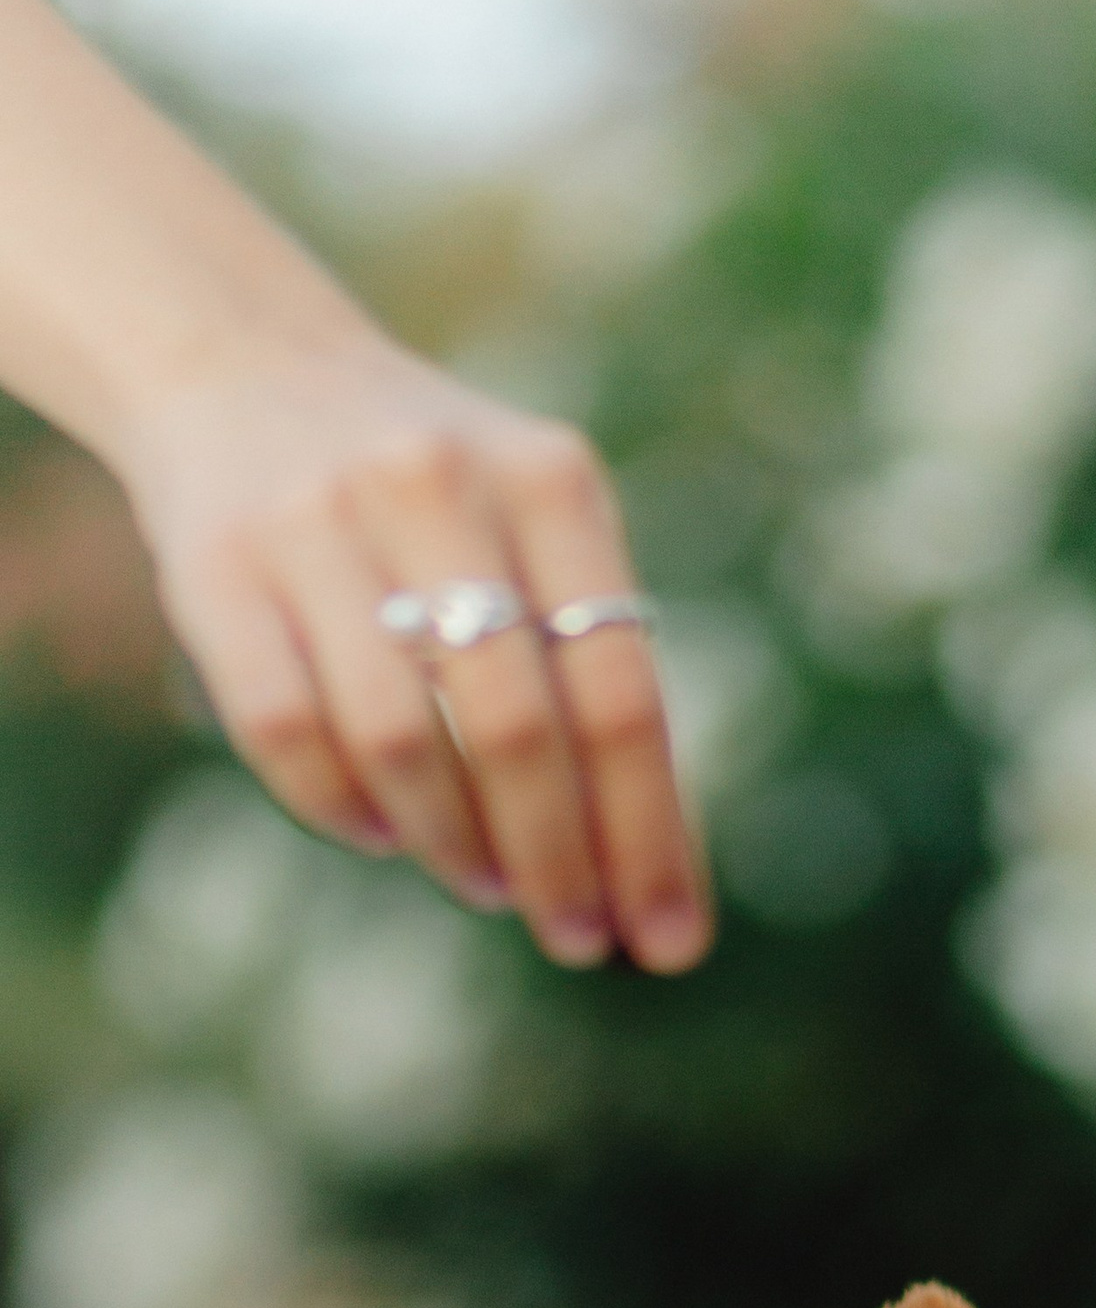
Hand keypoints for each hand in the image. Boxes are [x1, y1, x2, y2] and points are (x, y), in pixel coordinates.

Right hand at [106, 335, 713, 973]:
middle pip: (517, 728)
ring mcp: (315, 519)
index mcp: (549, 481)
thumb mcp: (543, 540)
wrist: (249, 364)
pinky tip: (383, 834)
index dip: (648, 835)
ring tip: (485, 880)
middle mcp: (435, 485)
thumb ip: (602, 681)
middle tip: (578, 937)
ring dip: (454, 843)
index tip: (668, 943)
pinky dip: (342, 808)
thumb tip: (663, 881)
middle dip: (558, 861)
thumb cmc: (444, 508)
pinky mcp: (214, 564)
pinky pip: (285, 732)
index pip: (621, 693)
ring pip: (398, 739)